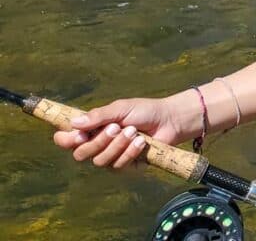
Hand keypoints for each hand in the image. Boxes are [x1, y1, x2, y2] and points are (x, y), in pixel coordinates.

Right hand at [52, 95, 193, 169]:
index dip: (66, 140)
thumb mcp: (120, 109)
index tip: (79, 134)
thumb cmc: (143, 111)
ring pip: (100, 161)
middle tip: (116, 127)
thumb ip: (98, 116)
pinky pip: (118, 166)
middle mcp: (97, 145)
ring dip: (117, 145)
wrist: (169, 120)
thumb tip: (74, 123)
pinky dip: (130, 152)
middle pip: (80, 154)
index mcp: (91, 129)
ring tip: (134, 131)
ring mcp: (110, 157)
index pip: (66, 140)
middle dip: (98, 141)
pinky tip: (141, 142)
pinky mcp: (125, 166)